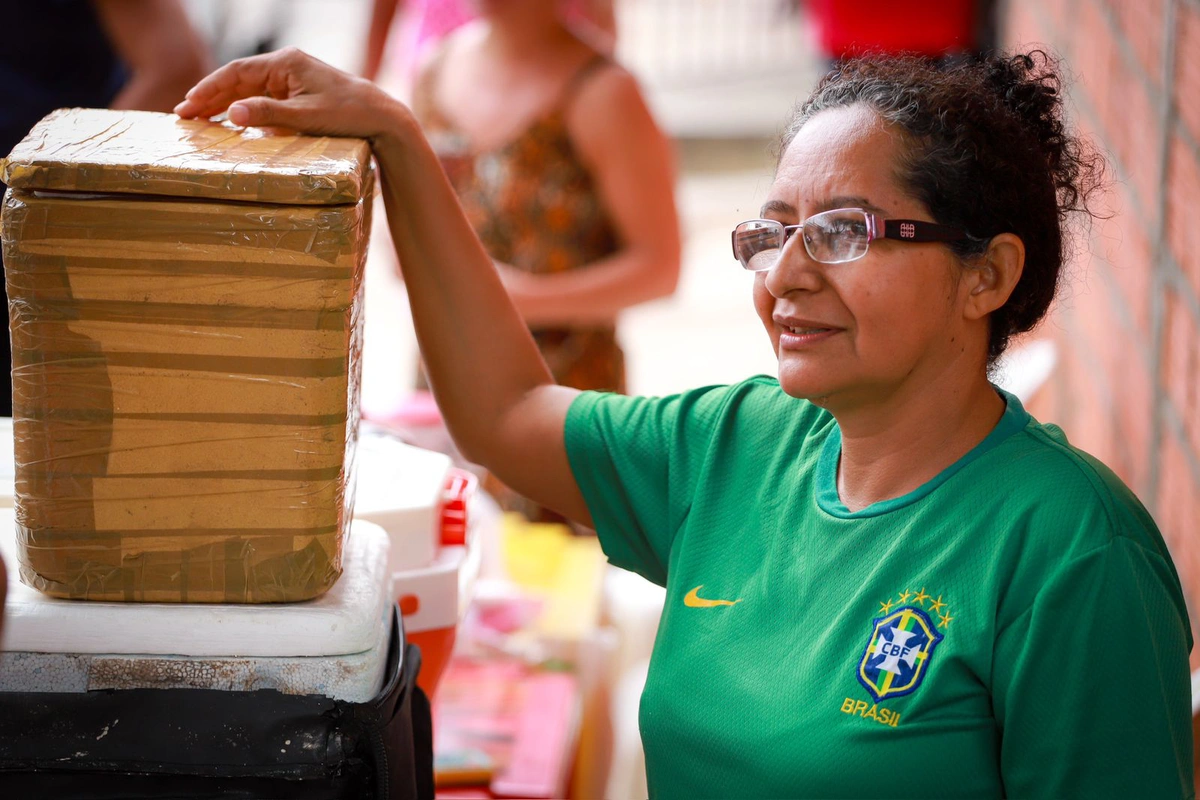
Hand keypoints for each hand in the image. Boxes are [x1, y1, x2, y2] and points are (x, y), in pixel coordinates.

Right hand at [173, 47, 403, 140]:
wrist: (382, 117)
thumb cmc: (348, 114)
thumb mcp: (305, 116)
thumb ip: (268, 113)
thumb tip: (231, 112)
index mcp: (285, 63)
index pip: (236, 72)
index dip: (209, 88)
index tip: (188, 105)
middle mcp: (287, 65)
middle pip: (239, 79)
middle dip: (210, 96)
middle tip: (184, 115)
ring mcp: (293, 78)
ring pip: (249, 88)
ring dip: (225, 102)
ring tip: (200, 118)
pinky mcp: (300, 92)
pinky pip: (264, 97)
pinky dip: (245, 107)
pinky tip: (231, 120)